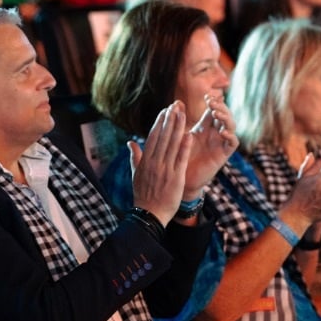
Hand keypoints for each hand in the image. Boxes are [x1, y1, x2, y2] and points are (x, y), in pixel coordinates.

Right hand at [130, 101, 193, 225]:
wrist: (150, 214)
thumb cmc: (143, 195)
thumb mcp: (136, 174)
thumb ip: (135, 156)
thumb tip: (130, 142)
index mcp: (145, 161)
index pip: (153, 137)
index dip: (160, 122)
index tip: (165, 111)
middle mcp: (155, 162)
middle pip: (163, 137)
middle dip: (170, 120)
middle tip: (176, 105)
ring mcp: (165, 169)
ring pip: (172, 144)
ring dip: (178, 127)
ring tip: (183, 114)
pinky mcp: (176, 177)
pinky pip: (181, 159)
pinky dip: (185, 146)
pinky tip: (190, 134)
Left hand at [182, 94, 237, 199]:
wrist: (181, 179)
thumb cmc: (179, 157)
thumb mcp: (179, 136)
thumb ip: (179, 120)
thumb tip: (176, 102)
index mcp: (204, 127)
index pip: (213, 109)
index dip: (213, 102)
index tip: (207, 97)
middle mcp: (214, 133)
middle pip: (225, 115)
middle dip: (220, 107)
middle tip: (212, 103)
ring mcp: (220, 143)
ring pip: (231, 126)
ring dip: (226, 118)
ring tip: (216, 113)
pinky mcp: (223, 154)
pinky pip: (233, 143)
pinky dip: (230, 136)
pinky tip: (223, 132)